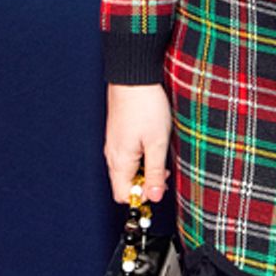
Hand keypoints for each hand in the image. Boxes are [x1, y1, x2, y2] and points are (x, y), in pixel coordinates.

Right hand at [104, 82, 172, 203]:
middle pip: (123, 185)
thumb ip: (155, 173)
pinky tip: (151, 145)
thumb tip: (154, 198)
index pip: (123, 195)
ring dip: (143, 171)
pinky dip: (139, 159)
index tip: (160, 187)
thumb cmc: (146, 106)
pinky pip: (125, 157)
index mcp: (119, 161)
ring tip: (159, 155)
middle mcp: (112, 155)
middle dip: (144, 185)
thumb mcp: (157, 143)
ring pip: (125, 171)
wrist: (134, 77)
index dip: (142, 197)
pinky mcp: (117, 135)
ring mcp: (113, 144)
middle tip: (164, 173)